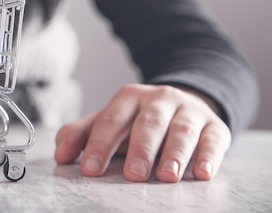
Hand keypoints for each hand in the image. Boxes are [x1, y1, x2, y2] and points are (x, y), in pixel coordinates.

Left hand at [54, 83, 230, 182]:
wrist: (183, 104)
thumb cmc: (138, 120)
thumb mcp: (110, 121)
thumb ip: (81, 135)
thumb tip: (59, 154)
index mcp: (129, 98)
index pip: (111, 120)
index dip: (100, 145)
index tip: (91, 169)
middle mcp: (159, 99)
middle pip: (148, 123)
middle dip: (140, 149)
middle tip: (132, 175)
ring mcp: (189, 111)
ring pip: (181, 130)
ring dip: (175, 154)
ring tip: (167, 176)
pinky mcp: (215, 126)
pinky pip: (214, 139)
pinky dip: (208, 156)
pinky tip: (202, 173)